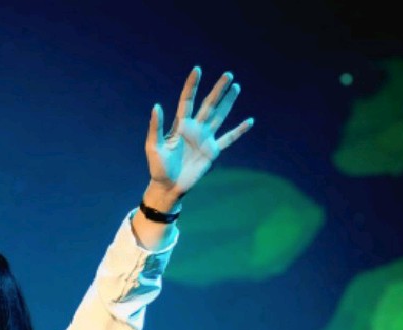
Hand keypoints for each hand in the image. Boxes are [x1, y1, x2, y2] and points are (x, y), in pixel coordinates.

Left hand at [145, 67, 252, 203]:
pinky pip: (228, 139)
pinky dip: (238, 131)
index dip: (192, 86)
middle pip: (209, 105)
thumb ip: (156, 127)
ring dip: (228, 102)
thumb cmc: (157, 168)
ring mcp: (205, 139)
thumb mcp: (153, 147)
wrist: (167, 186)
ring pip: (219, 116)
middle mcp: (195, 128)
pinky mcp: (212, 151)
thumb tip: (156, 106)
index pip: (187, 101)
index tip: (197, 70)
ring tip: (236, 87)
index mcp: (180, 125)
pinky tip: (249, 122)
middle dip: (218, 90)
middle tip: (228, 75)